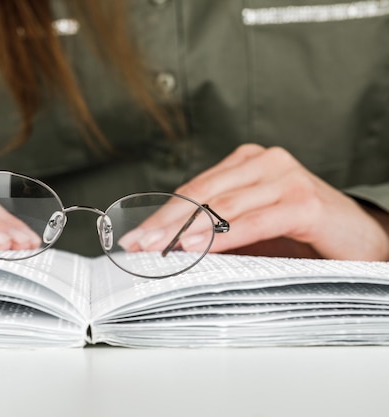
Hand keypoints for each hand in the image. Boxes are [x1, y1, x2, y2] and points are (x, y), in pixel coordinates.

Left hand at [118, 144, 388, 260]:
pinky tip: (195, 246)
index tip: (135, 235)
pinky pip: (254, 220)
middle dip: (165, 222)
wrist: (361, 242)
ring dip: (184, 229)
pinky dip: (222, 235)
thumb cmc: (302, 235)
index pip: (195, 188)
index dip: (163, 213)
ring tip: (156, 247)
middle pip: (202, 194)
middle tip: (136, 244)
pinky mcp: (303, 202)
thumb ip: (217, 227)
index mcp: (249, 162)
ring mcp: (285, 178)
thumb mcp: (252, 228)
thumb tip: (168, 245)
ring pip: (222, 205)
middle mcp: (265, 161)